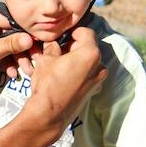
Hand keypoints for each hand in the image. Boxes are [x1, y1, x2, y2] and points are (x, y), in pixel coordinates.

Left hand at [0, 7, 37, 101]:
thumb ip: (10, 44)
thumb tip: (30, 38)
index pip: (11, 19)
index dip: (25, 30)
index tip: (40, 40)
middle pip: (15, 32)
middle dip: (25, 48)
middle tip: (36, 58)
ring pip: (15, 45)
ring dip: (21, 58)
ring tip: (28, 70)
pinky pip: (10, 54)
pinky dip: (13, 63)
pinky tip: (13, 73)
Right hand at [17, 24, 104, 146]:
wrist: (49, 114)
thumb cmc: (48, 84)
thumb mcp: (45, 60)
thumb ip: (52, 47)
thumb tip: (54, 44)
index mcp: (90, 53)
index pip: (86, 32)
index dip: (73, 31)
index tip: (63, 35)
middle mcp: (100, 65)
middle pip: (89, 47)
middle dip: (74, 46)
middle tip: (59, 50)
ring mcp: (99, 79)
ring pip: (89, 61)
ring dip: (77, 59)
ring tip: (60, 64)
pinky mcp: (94, 90)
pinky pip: (88, 74)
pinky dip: (79, 71)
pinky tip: (65, 76)